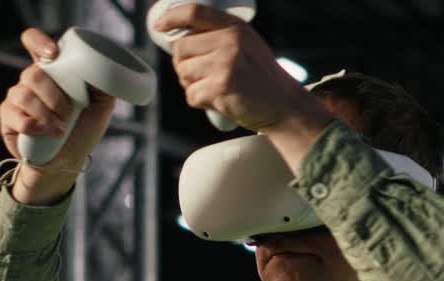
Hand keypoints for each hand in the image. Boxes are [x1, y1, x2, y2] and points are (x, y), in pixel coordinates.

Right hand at [0, 28, 115, 203]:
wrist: (68, 161)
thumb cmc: (82, 130)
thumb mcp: (101, 107)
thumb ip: (103, 85)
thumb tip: (103, 68)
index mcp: (52, 71)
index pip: (34, 42)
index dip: (38, 42)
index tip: (53, 54)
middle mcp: (31, 81)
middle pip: (33, 74)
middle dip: (54, 97)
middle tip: (68, 116)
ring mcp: (17, 97)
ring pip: (24, 95)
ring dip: (46, 115)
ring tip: (59, 130)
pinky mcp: (8, 117)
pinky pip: (14, 115)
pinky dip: (32, 126)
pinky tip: (42, 133)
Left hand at [153, 4, 330, 135]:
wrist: (284, 105)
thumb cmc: (261, 78)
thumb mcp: (247, 45)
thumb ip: (221, 37)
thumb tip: (179, 37)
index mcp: (235, 27)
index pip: (195, 12)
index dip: (172, 17)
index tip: (159, 26)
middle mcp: (230, 41)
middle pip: (181, 48)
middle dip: (183, 65)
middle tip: (200, 76)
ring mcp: (226, 63)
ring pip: (183, 72)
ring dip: (191, 85)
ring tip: (212, 88)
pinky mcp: (222, 86)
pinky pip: (191, 94)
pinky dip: (199, 101)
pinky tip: (217, 101)